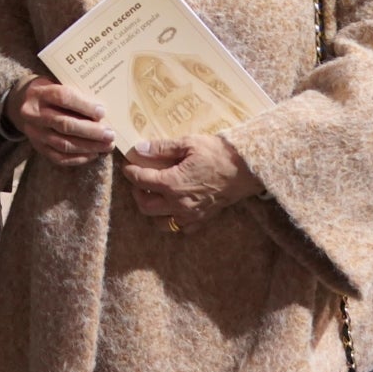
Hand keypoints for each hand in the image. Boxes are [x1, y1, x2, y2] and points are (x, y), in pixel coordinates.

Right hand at [9, 78, 114, 168]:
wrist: (18, 104)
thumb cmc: (45, 90)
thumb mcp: (54, 81)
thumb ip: (73, 90)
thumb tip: (101, 107)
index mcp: (39, 92)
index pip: (63, 98)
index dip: (83, 106)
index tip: (102, 112)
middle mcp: (34, 114)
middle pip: (64, 124)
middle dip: (91, 131)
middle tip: (110, 134)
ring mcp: (34, 133)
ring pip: (63, 144)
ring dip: (88, 147)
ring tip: (107, 146)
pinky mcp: (37, 147)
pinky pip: (58, 157)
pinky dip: (77, 158)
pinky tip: (93, 154)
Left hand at [122, 133, 258, 226]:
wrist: (244, 169)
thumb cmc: (217, 153)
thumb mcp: (188, 143)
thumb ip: (161, 148)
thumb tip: (139, 149)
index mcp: (172, 183)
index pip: (141, 180)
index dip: (131, 172)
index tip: (128, 165)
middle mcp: (178, 204)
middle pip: (145, 206)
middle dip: (136, 193)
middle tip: (138, 180)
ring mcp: (190, 216)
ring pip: (159, 221)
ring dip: (151, 209)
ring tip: (153, 194)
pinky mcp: (201, 221)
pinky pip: (179, 228)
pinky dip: (170, 219)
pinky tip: (172, 205)